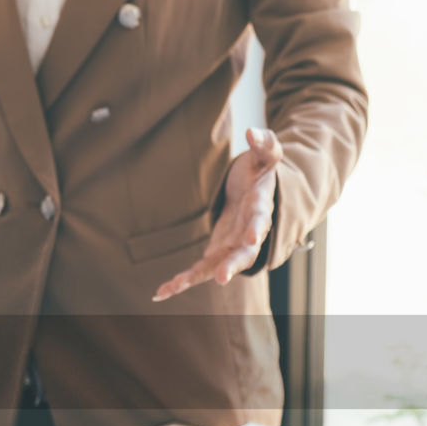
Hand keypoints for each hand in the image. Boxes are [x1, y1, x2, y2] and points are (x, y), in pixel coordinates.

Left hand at [153, 127, 282, 301]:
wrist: (257, 195)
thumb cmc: (260, 173)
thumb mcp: (266, 156)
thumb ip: (266, 144)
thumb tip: (255, 132)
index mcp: (261, 210)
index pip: (260, 220)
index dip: (256, 228)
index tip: (250, 237)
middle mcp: (248, 234)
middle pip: (243, 254)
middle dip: (232, 265)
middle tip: (221, 278)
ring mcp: (232, 247)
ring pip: (216, 267)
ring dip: (196, 279)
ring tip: (172, 288)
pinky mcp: (216, 253)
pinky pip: (199, 270)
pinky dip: (181, 281)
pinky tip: (160, 292)